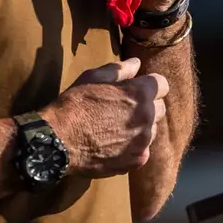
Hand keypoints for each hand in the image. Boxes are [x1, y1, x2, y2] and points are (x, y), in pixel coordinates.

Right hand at [41, 58, 168, 176]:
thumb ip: (119, 69)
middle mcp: (147, 117)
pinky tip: (115, 145)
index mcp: (139, 94)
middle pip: (160, 108)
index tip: (138, 88)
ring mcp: (143, 141)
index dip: (150, 84)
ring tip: (118, 128)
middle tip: (125, 109)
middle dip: (147, 105)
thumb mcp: (93, 78)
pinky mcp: (136, 160)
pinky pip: (143, 150)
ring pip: (152, 130)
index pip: (162, 84)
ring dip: (141, 127)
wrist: (60, 141)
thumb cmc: (75, 105)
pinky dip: (134, 147)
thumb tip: (136, 63)